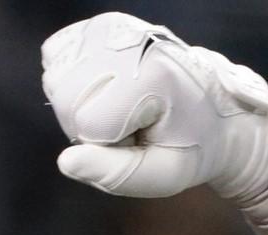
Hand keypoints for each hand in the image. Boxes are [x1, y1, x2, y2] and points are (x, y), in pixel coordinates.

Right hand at [44, 13, 267, 199]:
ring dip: (81, 106)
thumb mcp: (164, 175)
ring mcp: (109, 26)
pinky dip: (72, 81)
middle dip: (90, 128)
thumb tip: (66, 162)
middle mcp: (126, 40)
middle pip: (65, 100)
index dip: (109, 146)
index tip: (143, 140)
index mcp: (150, 75)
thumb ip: (115, 175)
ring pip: (55, 82)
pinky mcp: (96, 25)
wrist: (212, 109)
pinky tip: (106, 89)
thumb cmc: (190, 146)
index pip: (87, 125)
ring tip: (124, 109)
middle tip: (133, 127)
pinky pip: (54, 60)